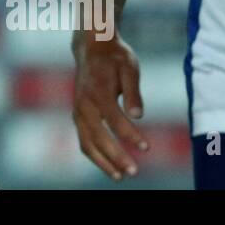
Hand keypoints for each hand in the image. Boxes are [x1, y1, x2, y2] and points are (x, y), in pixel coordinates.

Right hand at [71, 31, 147, 179]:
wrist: (91, 48)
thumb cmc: (115, 57)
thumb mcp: (129, 67)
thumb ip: (133, 92)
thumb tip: (139, 115)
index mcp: (97, 90)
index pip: (114, 118)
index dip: (130, 135)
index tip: (146, 148)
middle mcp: (84, 103)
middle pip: (98, 135)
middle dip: (116, 156)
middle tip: (133, 172)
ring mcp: (78, 110)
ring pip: (86, 142)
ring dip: (103, 161)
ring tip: (120, 176)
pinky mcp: (78, 115)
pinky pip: (84, 140)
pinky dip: (95, 155)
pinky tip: (109, 165)